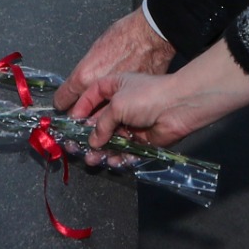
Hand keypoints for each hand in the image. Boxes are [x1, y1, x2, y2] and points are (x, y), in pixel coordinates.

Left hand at [55, 7, 171, 111]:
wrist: (150, 36)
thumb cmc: (124, 36)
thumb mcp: (96, 51)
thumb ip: (86, 73)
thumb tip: (80, 85)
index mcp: (84, 77)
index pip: (62, 102)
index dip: (64, 102)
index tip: (65, 103)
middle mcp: (96, 93)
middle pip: (80, 115)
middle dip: (81, 115)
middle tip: (84, 112)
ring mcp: (115, 101)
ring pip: (101, 121)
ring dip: (100, 120)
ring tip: (102, 114)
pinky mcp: (132, 103)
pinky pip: (120, 117)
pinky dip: (119, 115)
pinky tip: (122, 108)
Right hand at [78, 40, 248, 150]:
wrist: (178, 107)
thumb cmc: (146, 96)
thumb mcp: (117, 104)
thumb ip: (101, 124)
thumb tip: (93, 141)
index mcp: (114, 86)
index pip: (91, 96)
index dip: (80, 109)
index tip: (70, 123)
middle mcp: (121, 105)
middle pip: (97, 122)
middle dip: (86, 136)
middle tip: (74, 149)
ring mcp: (130, 123)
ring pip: (109, 140)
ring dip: (100, 151)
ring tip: (93, 160)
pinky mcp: (140, 140)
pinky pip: (124, 151)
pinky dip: (118, 157)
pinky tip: (112, 161)